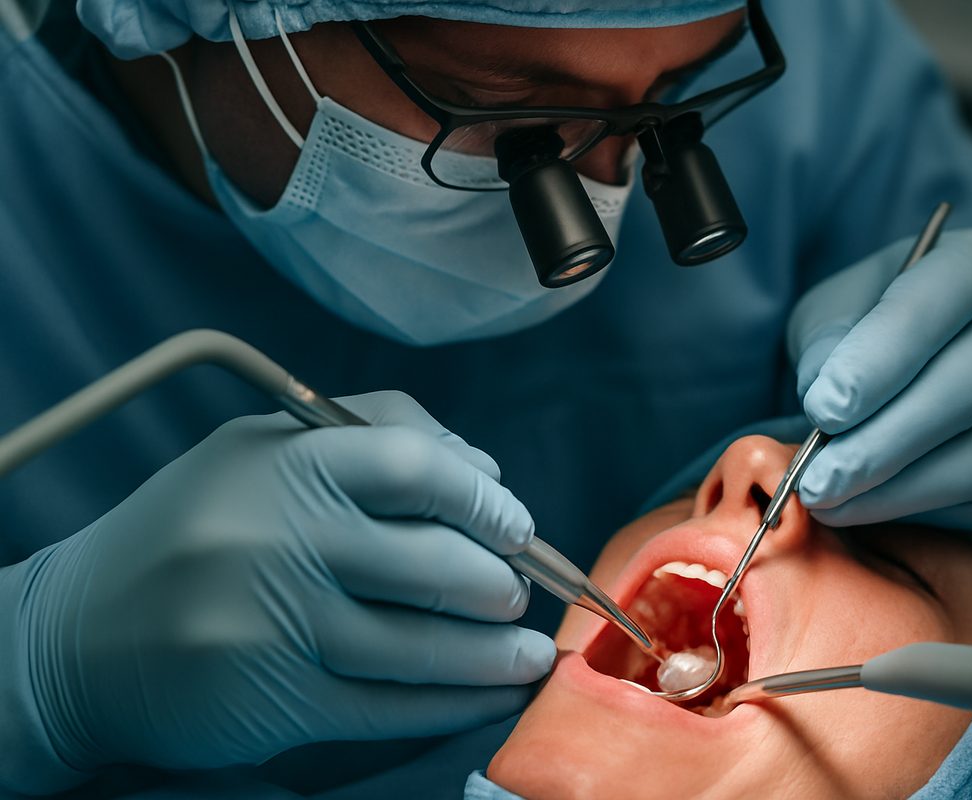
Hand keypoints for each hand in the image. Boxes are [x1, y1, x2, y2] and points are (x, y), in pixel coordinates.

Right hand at [17, 391, 553, 774]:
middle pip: (433, 562)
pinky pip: (390, 707)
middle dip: (499, 581)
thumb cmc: (193, 529)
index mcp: (283, 465)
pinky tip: (492, 696)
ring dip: (496, 653)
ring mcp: (277, 628)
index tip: (512, 522)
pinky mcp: (276, 703)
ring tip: (530, 653)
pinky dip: (455, 704)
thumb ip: (371, 432)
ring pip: (422, 644)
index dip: (483, 496)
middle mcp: (280, 541)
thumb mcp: (262, 451)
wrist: (76, 639)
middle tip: (517, 590)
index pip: (414, 465)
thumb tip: (481, 467)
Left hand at [788, 229, 971, 530]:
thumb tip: (825, 394)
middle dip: (877, 445)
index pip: (927, 313)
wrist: (939, 357)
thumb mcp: (838, 307)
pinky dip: (919, 510)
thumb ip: (827, 340)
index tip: (821, 411)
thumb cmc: (877, 324)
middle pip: (961, 393)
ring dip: (893, 491)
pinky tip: (867, 506)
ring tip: (829, 500)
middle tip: (815, 479)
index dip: (872, 368)